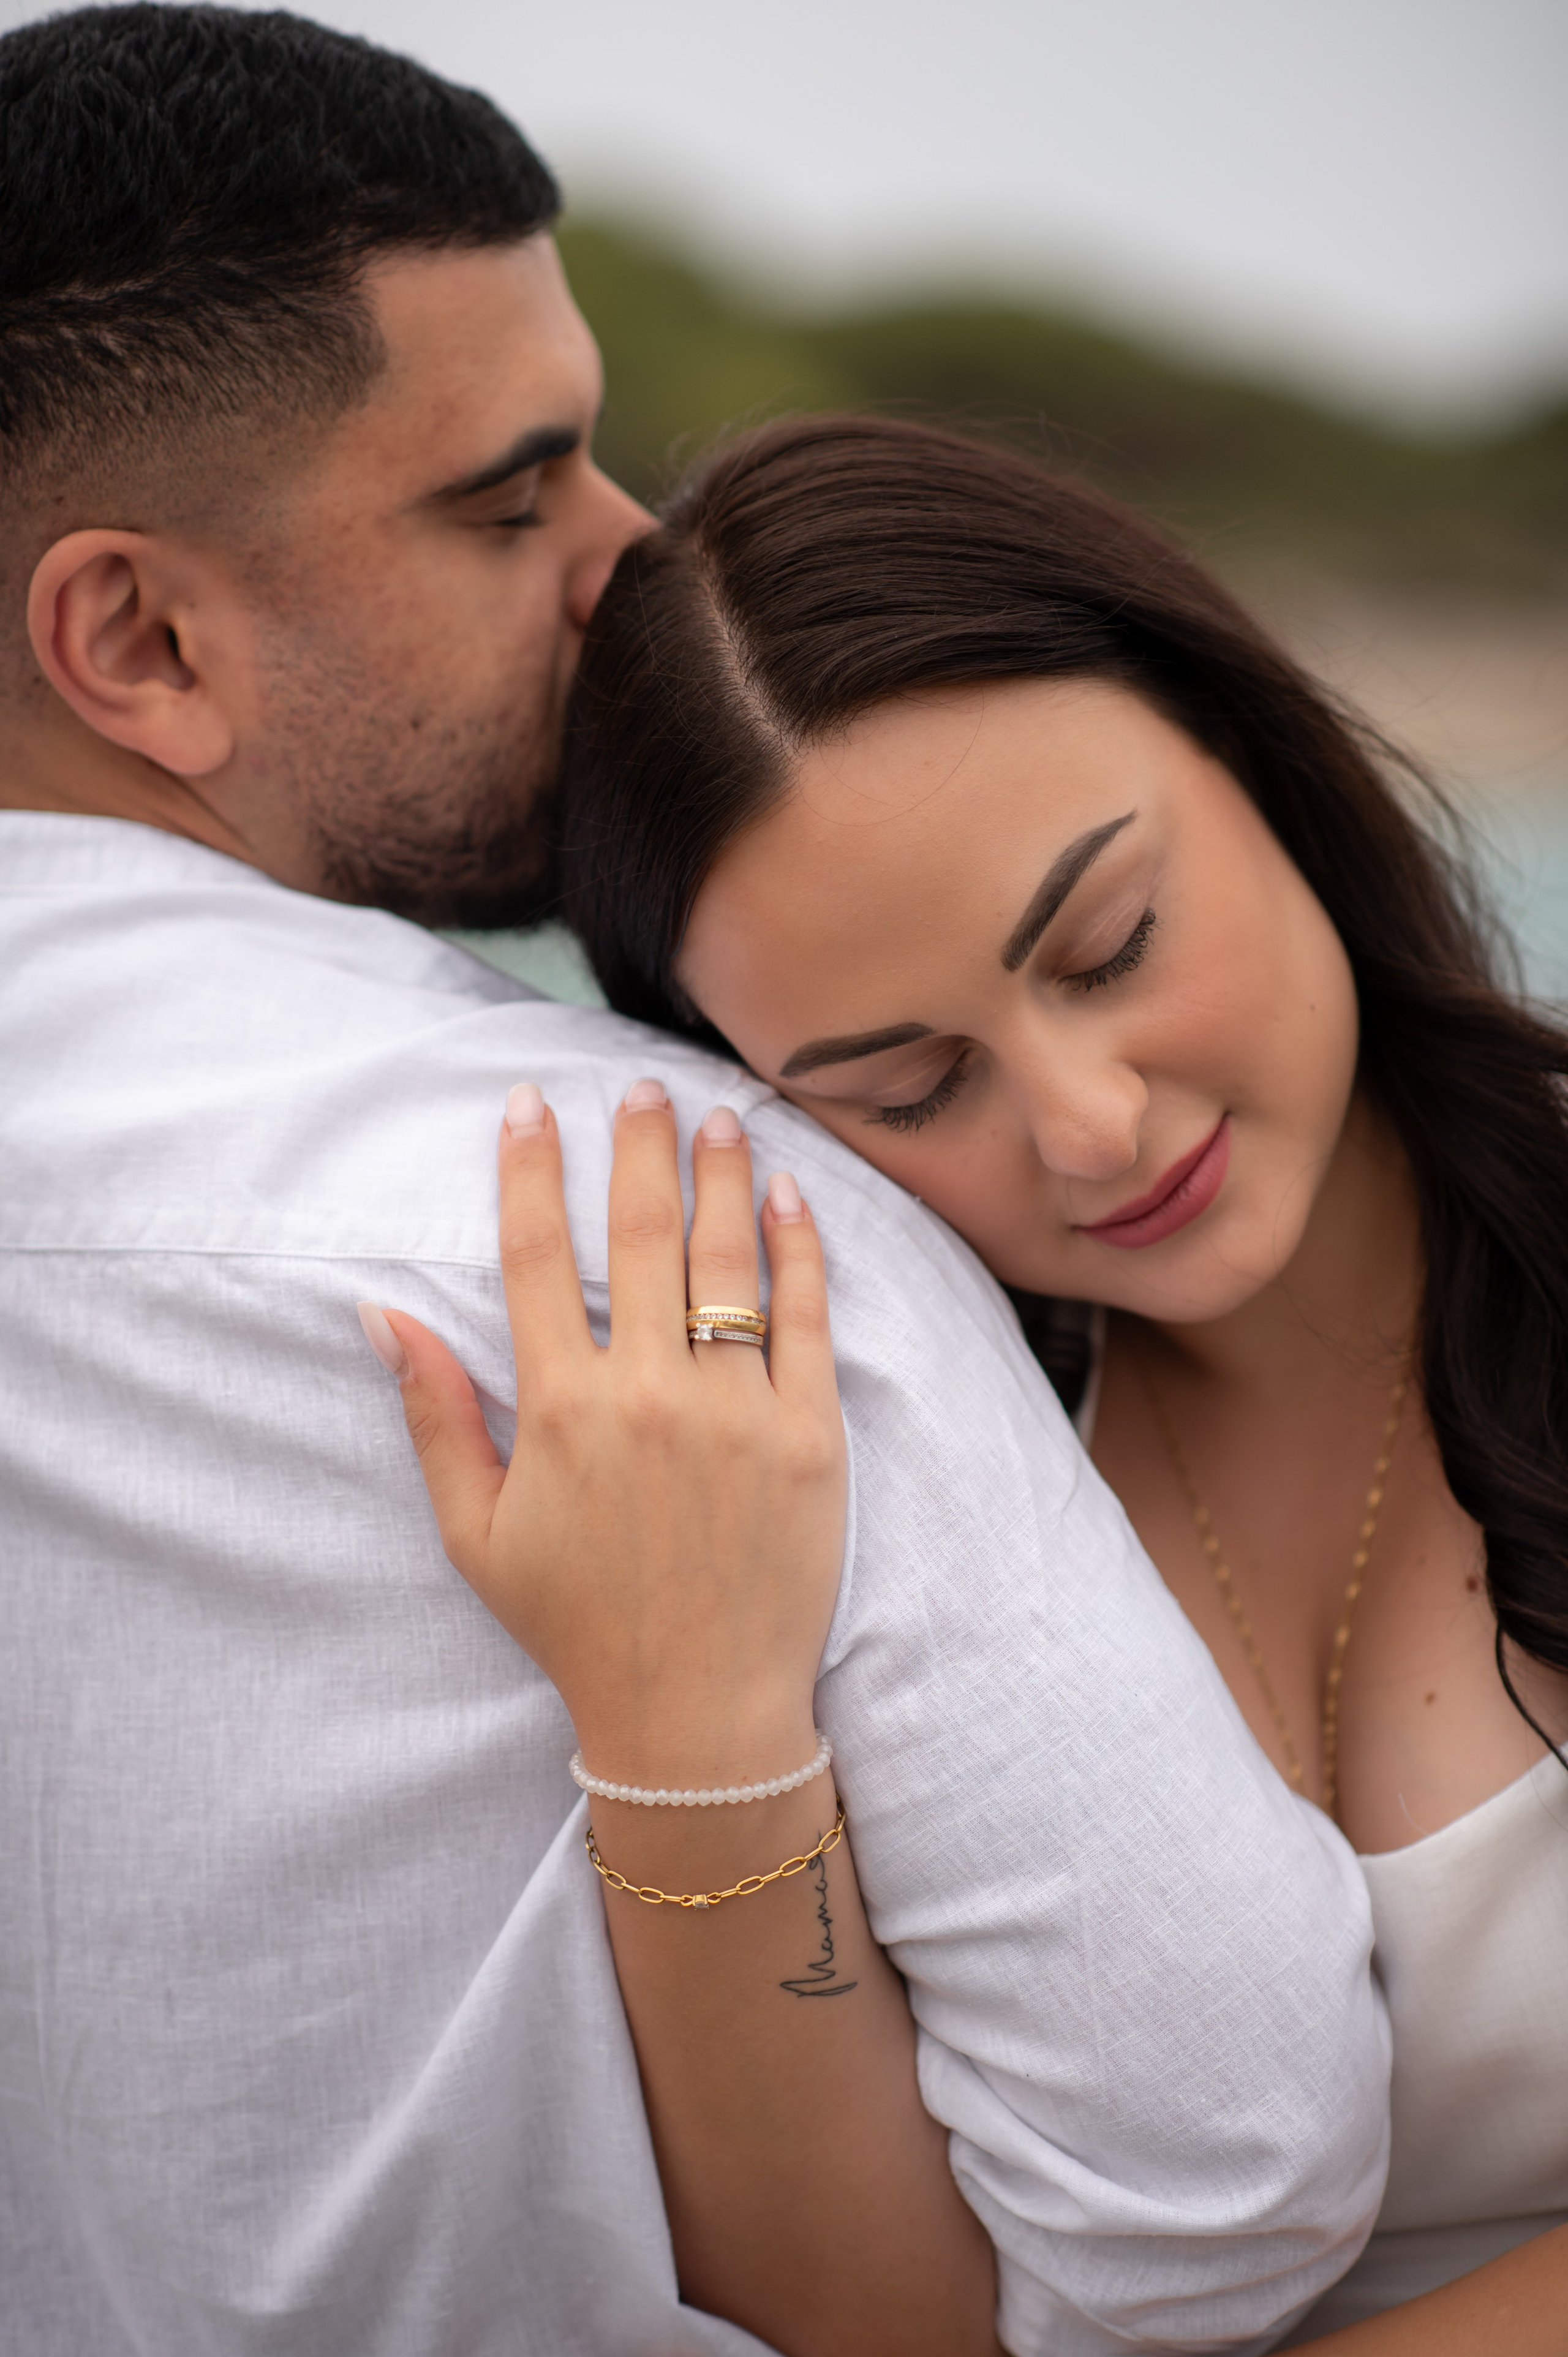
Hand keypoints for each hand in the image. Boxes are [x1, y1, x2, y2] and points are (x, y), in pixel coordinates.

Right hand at [361, 1080, 847, 1788]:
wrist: (698, 1713)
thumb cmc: (578, 1625)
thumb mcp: (477, 1533)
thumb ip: (435, 1416)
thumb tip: (381, 1315)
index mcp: (560, 1412)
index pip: (533, 1258)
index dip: (527, 1172)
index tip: (530, 1107)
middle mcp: (646, 1395)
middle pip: (635, 1234)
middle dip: (635, 1146)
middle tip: (640, 1086)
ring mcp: (735, 1411)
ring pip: (724, 1260)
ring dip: (719, 1174)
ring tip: (720, 1115)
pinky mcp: (810, 1436)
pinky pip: (806, 1318)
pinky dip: (798, 1247)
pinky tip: (790, 1194)